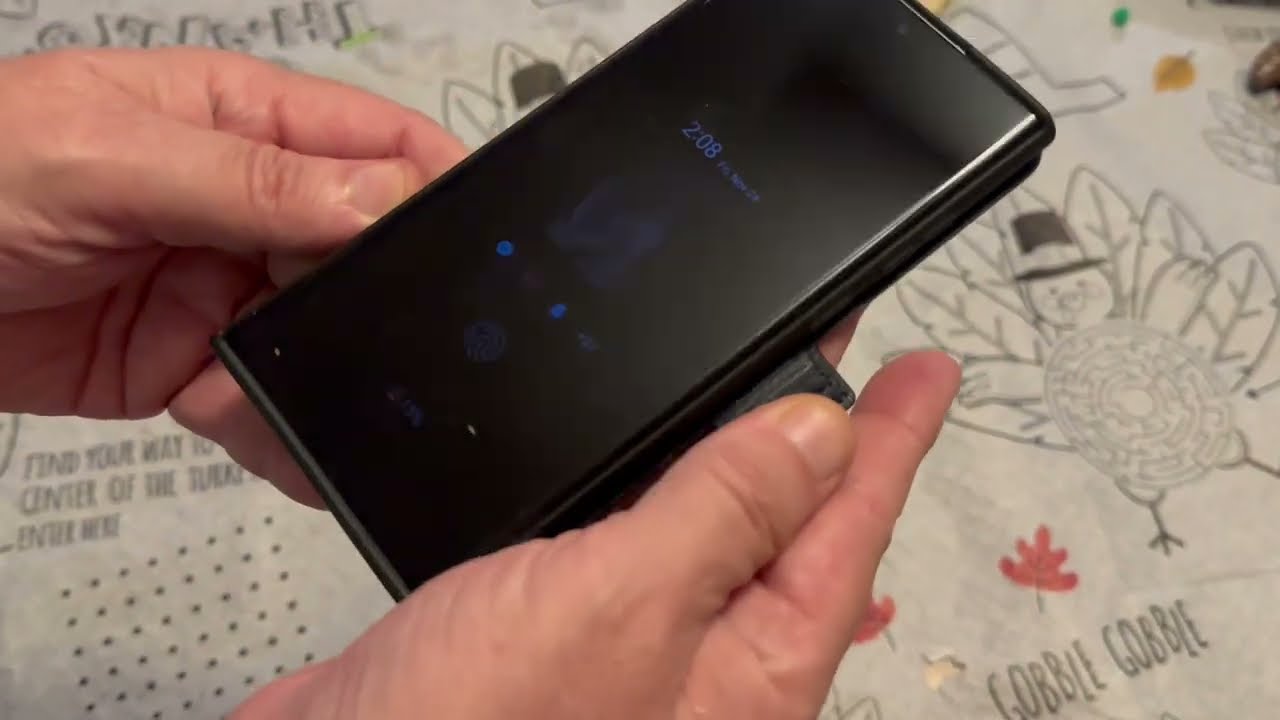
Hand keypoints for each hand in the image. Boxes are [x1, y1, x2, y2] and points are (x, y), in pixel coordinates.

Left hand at [0, 47, 467, 503]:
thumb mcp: (103, 159)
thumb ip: (246, 180)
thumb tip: (382, 199)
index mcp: (239, 121)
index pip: (374, 145)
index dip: (432, 191)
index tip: (472, 250)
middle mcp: (248, 204)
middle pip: (364, 254)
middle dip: (375, 306)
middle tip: (381, 354)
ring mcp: (225, 285)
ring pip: (323, 337)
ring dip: (315, 375)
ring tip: (255, 392)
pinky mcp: (195, 361)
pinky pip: (264, 395)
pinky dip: (270, 425)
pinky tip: (249, 430)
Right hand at [231, 344, 960, 719]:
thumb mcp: (627, 601)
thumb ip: (727, 514)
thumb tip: (819, 435)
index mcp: (748, 668)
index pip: (848, 529)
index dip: (893, 439)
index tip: (927, 373)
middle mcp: (703, 669)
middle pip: (795, 530)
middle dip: (830, 441)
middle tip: (865, 369)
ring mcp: (632, 653)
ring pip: (714, 531)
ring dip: (743, 454)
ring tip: (777, 393)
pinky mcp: (561, 636)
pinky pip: (636, 545)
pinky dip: (652, 486)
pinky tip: (650, 461)